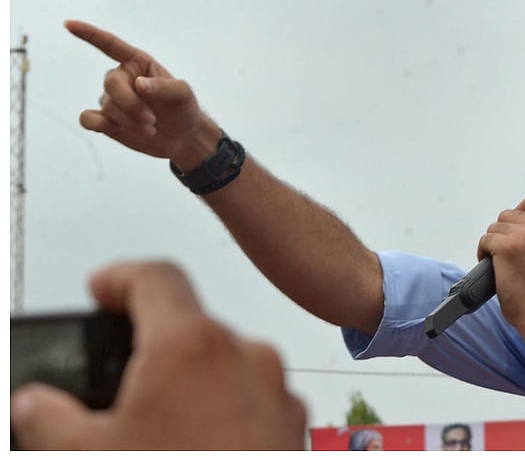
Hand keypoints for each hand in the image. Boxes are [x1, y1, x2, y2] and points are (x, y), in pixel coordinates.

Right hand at [10, 261, 306, 449]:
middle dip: (153, 348)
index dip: (120, 278)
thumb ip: (50, 419)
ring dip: (191, 383)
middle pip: (191, 328)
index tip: (102, 289)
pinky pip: (252, 398)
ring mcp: (278, 392)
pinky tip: (197, 445)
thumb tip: (32, 404)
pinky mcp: (294, 426)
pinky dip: (223, 409)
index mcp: (193, 346)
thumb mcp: (88, 456)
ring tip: (159, 428)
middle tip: (119, 383)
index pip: (156, 278)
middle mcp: (246, 357)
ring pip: (224, 366)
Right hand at [64, 20, 219, 169]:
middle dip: (131, 104)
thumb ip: (165, 87)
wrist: (182, 137)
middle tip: (151, 120)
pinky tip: (115, 129)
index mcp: (137, 63)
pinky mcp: (106, 121)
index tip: (69, 24)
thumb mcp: (183, 95)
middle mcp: (121, 78)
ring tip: (150, 128)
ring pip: (107, 106)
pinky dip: (98, 124)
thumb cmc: (183, 108)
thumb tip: (139, 84)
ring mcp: (112, 100)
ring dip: (129, 120)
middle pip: (111, 83)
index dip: (90, 34)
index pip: (110, 45)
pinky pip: (88, 119)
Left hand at [477, 195, 524, 328]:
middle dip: (503, 233)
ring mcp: (524, 235)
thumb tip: (520, 223)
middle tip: (508, 254)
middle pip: (507, 214)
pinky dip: (483, 253)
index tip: (516, 229)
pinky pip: (485, 240)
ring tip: (502, 262)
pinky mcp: (506, 246)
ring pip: (494, 227)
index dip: (519, 214)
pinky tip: (493, 266)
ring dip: (493, 244)